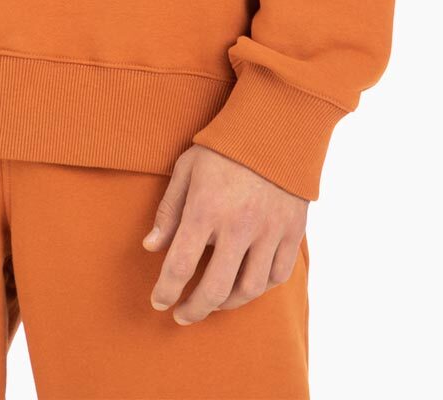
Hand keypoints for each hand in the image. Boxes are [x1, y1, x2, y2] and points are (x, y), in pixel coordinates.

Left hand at [141, 145, 307, 323]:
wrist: (275, 127)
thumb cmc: (223, 148)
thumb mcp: (186, 169)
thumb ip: (169, 210)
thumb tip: (151, 246)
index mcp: (206, 209)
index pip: (179, 265)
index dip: (166, 291)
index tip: (159, 302)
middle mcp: (238, 226)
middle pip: (214, 289)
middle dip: (194, 309)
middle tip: (183, 315)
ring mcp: (269, 231)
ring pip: (249, 289)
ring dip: (227, 303)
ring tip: (213, 302)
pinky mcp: (292, 232)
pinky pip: (278, 275)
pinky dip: (260, 288)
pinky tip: (246, 285)